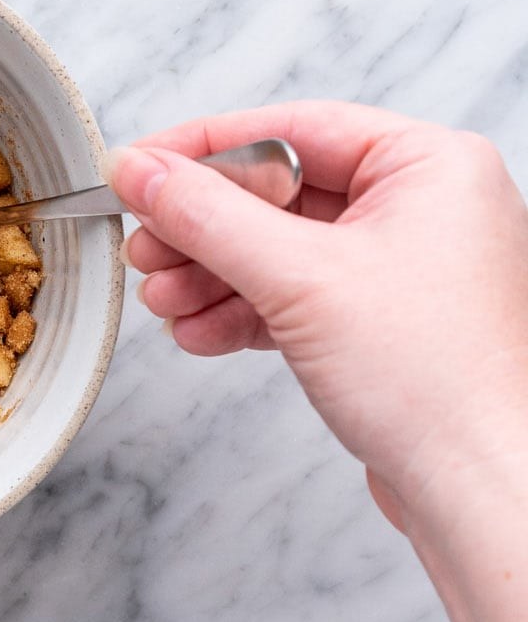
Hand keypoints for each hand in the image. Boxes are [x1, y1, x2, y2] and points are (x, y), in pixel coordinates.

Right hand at [106, 101, 527, 621]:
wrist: (483, 491)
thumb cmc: (440, 383)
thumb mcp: (297, 278)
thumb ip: (207, 215)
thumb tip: (142, 171)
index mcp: (428, 166)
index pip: (290, 130)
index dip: (202, 148)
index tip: (140, 166)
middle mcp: (420, 208)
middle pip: (276, 193)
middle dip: (200, 228)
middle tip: (145, 246)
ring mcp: (399, 269)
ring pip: (275, 249)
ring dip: (209, 276)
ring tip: (162, 301)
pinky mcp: (377, 324)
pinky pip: (290, 297)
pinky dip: (239, 312)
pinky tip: (198, 332)